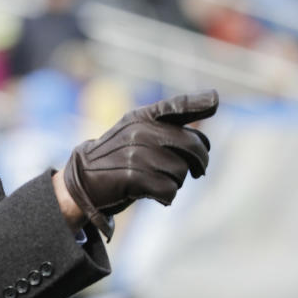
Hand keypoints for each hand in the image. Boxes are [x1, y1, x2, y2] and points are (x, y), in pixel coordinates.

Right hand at [61, 90, 218, 239]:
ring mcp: (136, 153)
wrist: (83, 179)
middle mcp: (140, 131)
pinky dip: (166, 196)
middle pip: (192, 145)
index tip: (215, 101)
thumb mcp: (138, 133)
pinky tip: (156, 195)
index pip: (176, 105)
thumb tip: (210, 114)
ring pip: (181, 171)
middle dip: (200, 162)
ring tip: (159, 181)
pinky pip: (169, 190)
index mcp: (143, 117)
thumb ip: (169, 125)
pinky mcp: (133, 176)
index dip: (198, 103)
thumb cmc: (118, 157)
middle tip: (197, 172)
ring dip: (176, 182)